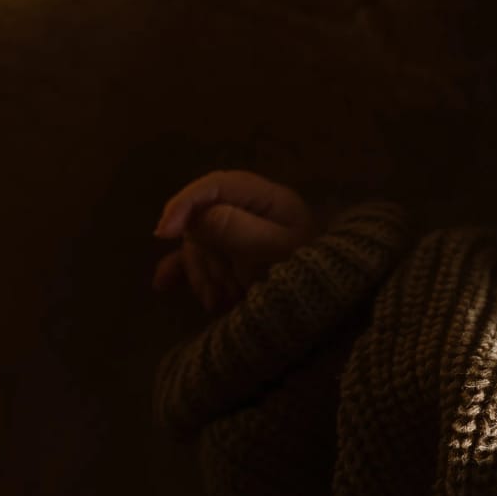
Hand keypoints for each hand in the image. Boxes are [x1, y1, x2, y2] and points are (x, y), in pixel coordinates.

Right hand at [151, 170, 317, 314]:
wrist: (333, 308)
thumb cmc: (313, 274)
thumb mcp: (278, 249)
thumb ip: (237, 229)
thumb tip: (194, 218)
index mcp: (266, 198)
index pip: (215, 187)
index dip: (185, 205)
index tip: (165, 233)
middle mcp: (250, 210)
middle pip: (203, 219)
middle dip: (205, 256)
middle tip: (223, 289)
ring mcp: (240, 233)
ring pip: (199, 244)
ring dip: (204, 273)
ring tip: (221, 303)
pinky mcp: (232, 257)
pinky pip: (199, 259)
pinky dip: (186, 272)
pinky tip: (163, 285)